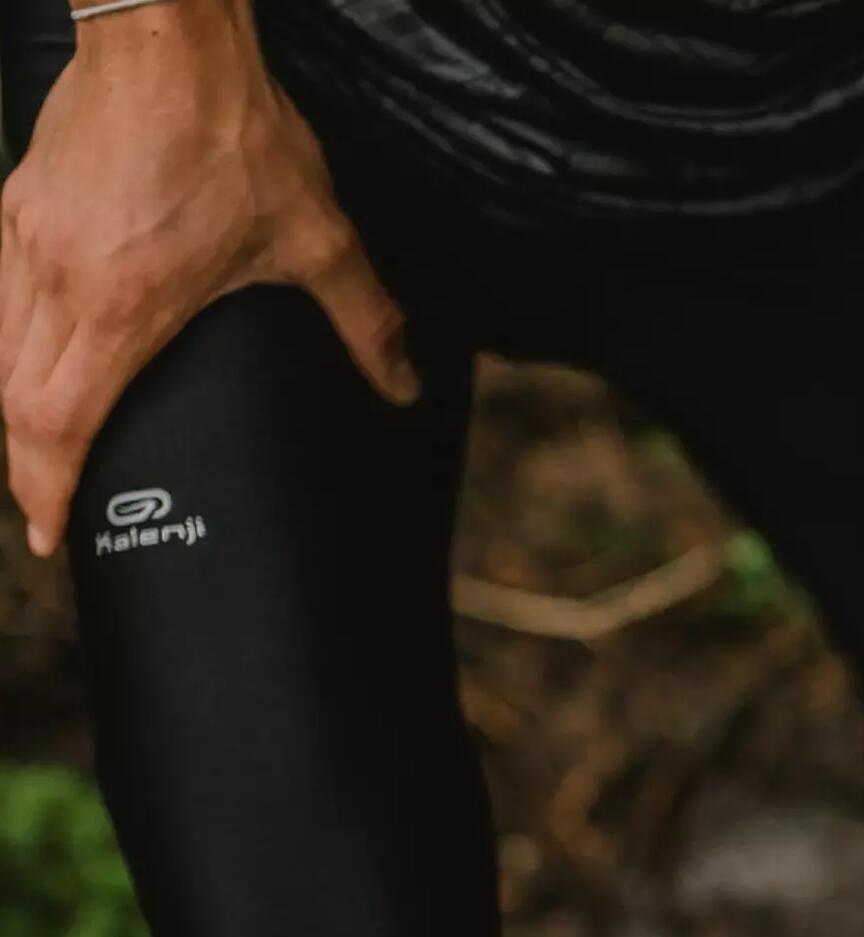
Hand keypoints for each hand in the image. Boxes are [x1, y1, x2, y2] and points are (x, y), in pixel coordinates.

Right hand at [0, 0, 415, 555]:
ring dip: (16, 413)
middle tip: (51, 516)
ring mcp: (26, 238)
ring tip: (45, 456)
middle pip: (12, 403)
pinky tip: (39, 367)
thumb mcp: (316, 239)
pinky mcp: (19, 203)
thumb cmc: (234, 133)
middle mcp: (57, 280)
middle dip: (26, 470)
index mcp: (120, 306)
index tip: (48, 539)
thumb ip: (364, 320)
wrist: (165, 32)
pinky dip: (10, 350)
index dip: (44, 491)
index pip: (53, 423)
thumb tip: (403, 385)